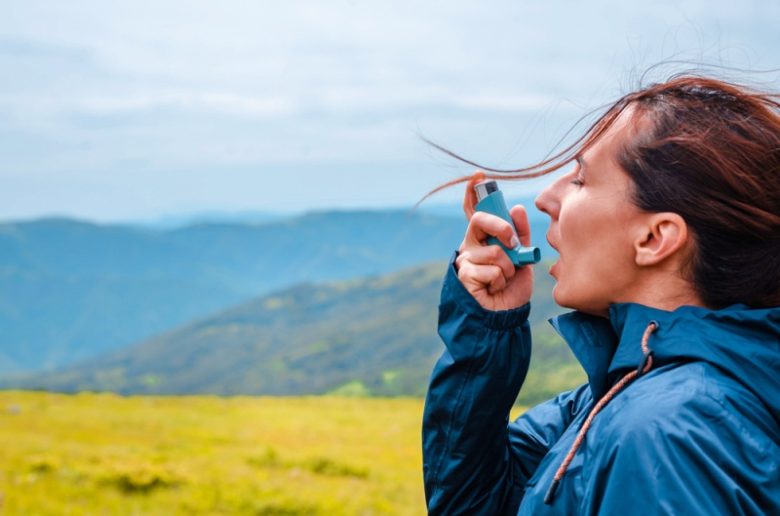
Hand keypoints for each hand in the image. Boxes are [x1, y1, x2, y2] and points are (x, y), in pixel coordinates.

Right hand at [455, 172, 533, 310]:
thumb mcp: (523, 256)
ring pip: (493, 251)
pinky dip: (500, 281)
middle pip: (480, 220)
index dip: (472, 192)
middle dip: (502, 228)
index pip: (474, 210)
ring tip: (504, 279)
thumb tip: (517, 208)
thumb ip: (521, 233)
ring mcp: (466, 259)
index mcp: (484, 237)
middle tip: (513, 243)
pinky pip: (491, 270)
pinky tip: (494, 289)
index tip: (479, 176)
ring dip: (507, 268)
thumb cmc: (513, 285)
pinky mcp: (465, 275)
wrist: (506, 315)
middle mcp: (471, 244)